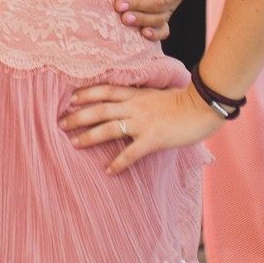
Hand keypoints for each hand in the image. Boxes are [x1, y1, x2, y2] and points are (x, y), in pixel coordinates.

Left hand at [60, 83, 223, 173]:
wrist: (202, 106)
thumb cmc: (183, 101)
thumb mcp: (157, 94)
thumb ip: (141, 98)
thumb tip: (129, 103)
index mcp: (136, 94)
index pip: (105, 91)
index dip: (86, 93)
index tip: (70, 98)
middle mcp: (135, 106)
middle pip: (99, 109)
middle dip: (78, 116)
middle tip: (61, 123)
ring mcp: (143, 122)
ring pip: (108, 128)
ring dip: (89, 137)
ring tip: (73, 144)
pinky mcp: (153, 139)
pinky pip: (131, 153)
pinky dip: (118, 162)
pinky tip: (108, 171)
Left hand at [114, 0, 183, 41]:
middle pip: (158, 3)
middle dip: (137, 5)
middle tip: (117, 6)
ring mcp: (171, 9)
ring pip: (159, 18)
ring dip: (142, 20)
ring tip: (124, 19)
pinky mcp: (164, 20)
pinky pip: (164, 31)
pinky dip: (155, 34)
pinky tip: (143, 34)